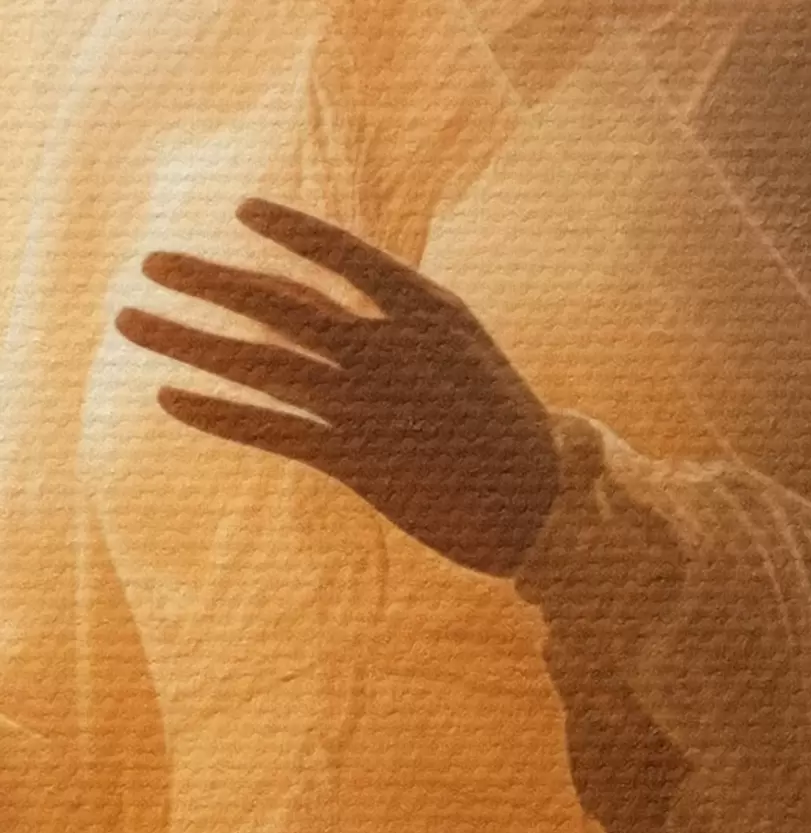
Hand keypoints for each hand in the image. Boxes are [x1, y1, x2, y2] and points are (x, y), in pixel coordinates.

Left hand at [115, 198, 560, 577]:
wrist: (540, 505)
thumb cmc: (501, 427)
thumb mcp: (464, 353)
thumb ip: (405, 320)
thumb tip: (345, 301)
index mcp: (424, 311)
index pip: (342, 255)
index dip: (290, 229)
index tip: (243, 210)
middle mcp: (389, 348)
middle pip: (279, 304)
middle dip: (208, 280)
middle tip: (150, 263)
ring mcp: (370, 404)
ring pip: (259, 363)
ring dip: (188, 341)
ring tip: (130, 322)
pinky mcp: (357, 461)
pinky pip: (272, 430)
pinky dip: (217, 413)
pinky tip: (171, 398)